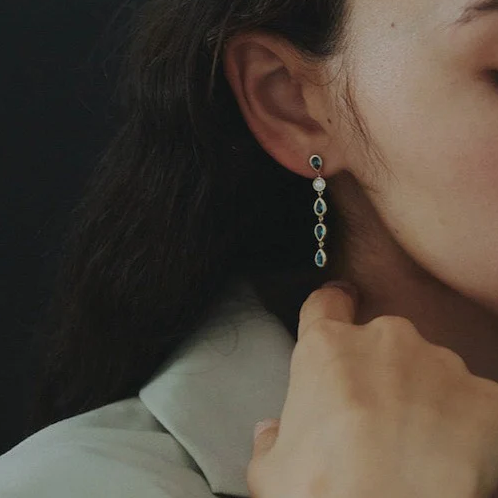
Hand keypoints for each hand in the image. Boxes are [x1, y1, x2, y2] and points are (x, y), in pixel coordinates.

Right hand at [247, 282, 497, 497]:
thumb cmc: (324, 491)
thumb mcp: (272, 469)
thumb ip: (272, 439)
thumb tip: (273, 433)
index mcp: (327, 349)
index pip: (326, 303)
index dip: (330, 306)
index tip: (338, 308)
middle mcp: (383, 341)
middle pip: (379, 341)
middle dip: (378, 368)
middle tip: (372, 415)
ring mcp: (438, 364)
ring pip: (428, 368)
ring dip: (422, 395)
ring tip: (414, 444)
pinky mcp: (486, 398)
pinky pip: (472, 402)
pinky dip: (463, 425)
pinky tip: (450, 458)